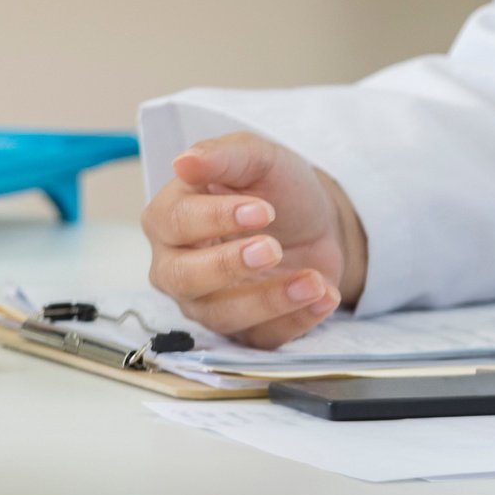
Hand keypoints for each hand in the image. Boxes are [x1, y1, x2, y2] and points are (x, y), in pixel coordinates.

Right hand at [140, 132, 369, 349]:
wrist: (318, 222)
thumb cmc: (274, 187)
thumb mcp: (258, 158)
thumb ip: (222, 156)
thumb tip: (183, 161)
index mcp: (169, 218)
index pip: (175, 222)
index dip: (214, 218)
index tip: (262, 210)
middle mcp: (177, 266)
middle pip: (183, 277)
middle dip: (228, 265)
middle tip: (272, 248)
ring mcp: (207, 305)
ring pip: (222, 316)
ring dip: (270, 300)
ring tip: (312, 280)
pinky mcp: (244, 331)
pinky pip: (262, 338)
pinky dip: (297, 320)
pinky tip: (324, 294)